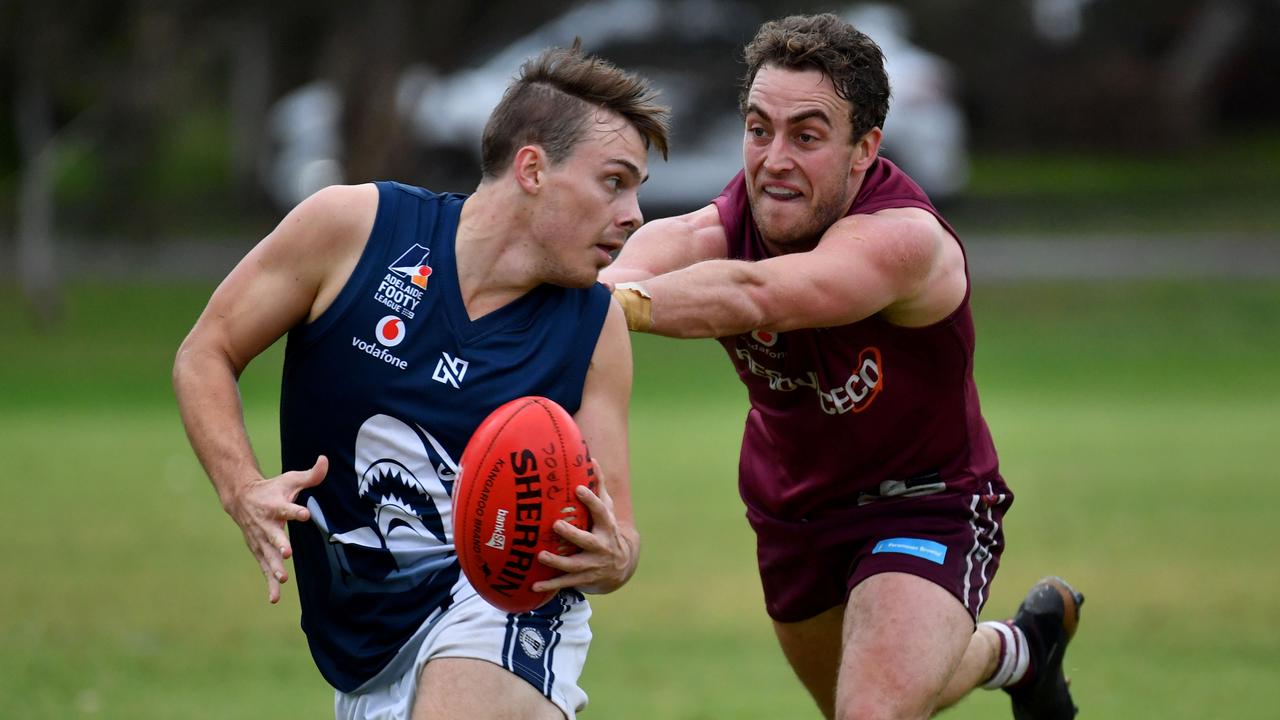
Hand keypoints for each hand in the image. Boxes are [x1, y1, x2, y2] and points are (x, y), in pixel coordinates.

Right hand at [223, 455, 327, 603]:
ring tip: (283, 578)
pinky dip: (269, 583)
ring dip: (274, 566)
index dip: (296, 511)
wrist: (241, 498)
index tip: (305, 513)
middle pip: (274, 535)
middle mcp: (267, 524)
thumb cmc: (272, 489)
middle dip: (280, 544)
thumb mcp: (291, 479)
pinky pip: (264, 568)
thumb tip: (325, 460)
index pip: (288, 508)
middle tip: (287, 553)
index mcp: (275, 505)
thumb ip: (311, 475)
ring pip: (267, 555)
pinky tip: (275, 598)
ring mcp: (261, 539)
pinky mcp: (259, 550)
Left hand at [532, 478, 637, 594]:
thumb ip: (599, 487)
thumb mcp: (607, 510)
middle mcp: (601, 547)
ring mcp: (593, 565)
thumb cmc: (607, 530)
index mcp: (607, 527)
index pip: (601, 512)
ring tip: (541, 555)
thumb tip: (591, 458)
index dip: (592, 500)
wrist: (621, 567)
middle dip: (572, 534)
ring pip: (574, 565)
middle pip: (587, 541)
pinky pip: (566, 583)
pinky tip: (534, 586)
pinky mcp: (584, 579)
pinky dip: (550, 585)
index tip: (579, 489)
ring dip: (557, 562)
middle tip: (557, 524)